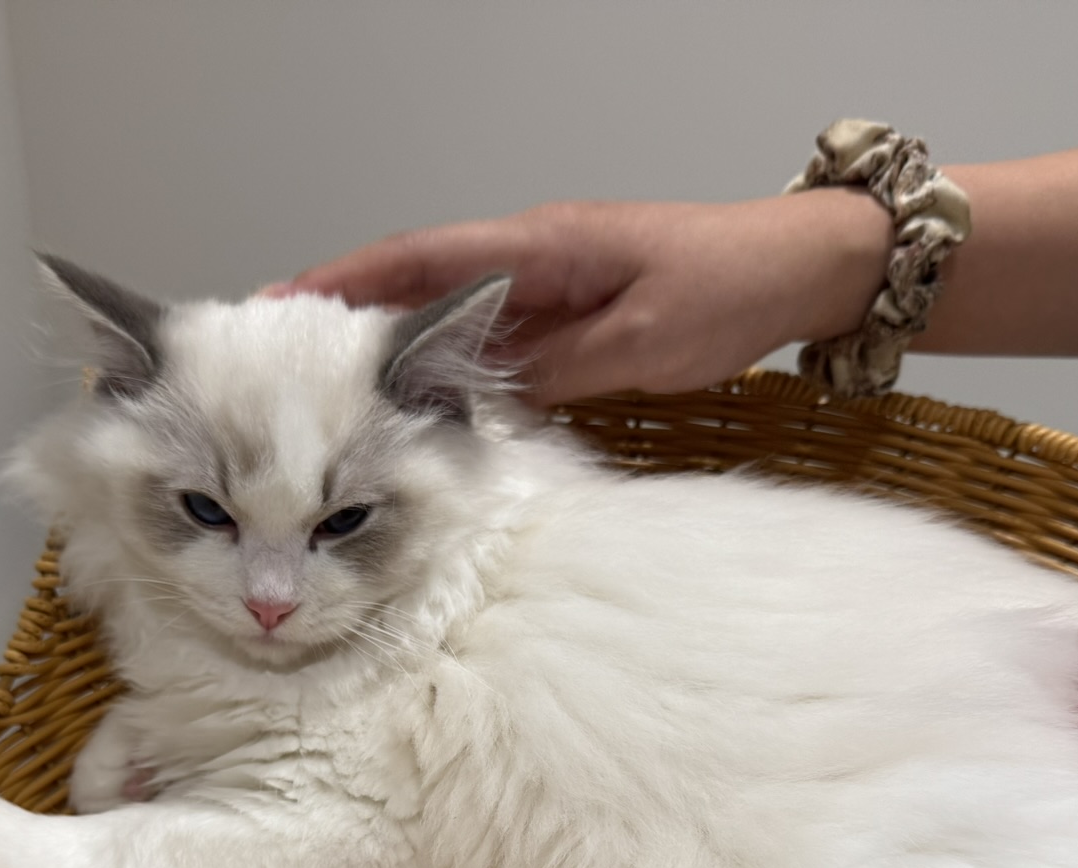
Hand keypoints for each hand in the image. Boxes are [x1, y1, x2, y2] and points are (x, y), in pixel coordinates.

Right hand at [268, 194, 890, 405]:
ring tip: (324, 398)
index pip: (417, 260)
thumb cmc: (731, 289)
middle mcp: (531, 261)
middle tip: (276, 366)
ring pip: (447, 319)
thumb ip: (556, 373)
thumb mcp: (642, 345)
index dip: (342, 284)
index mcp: (538, 247)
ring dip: (388, 352)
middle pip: (414, 286)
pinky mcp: (567, 319)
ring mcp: (546, 289)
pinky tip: (418, 411)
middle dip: (343, 321)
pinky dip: (446, 372)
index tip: (278, 308)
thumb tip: (473, 400)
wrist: (801, 271)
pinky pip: (490, 345)